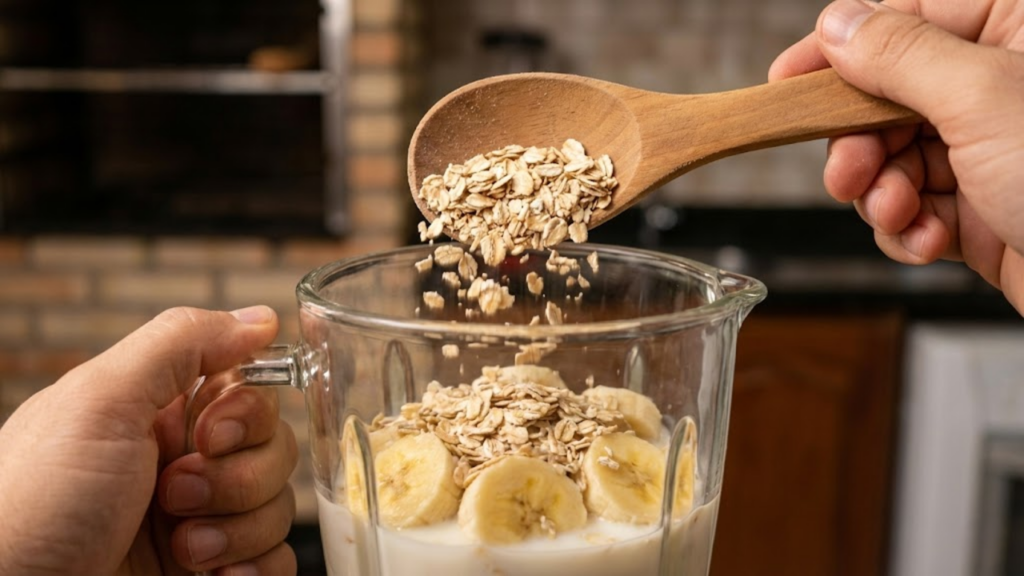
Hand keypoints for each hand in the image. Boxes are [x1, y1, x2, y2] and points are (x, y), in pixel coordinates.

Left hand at [0, 306, 298, 575]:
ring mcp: (199, 522)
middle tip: (174, 494)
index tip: (211, 435)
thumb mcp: (98, 403)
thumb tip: (260, 317)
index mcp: (157, 413)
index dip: (248, 412)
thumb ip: (181, 343)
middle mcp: (182, 464)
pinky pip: (275, 560)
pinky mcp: (212, 571)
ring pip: (277, 505)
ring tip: (181, 548)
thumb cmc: (27, 510)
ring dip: (239, 528)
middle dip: (239, 476)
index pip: (248, 389)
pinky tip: (215, 573)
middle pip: (273, 447)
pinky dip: (257, 566)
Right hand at [770, 0, 1023, 311]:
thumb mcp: (982, 98)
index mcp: (1015, 29)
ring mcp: (989, 150)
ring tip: (899, 214)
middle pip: (885, 98)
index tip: (787, 80)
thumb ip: (900, 55)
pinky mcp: (981, 207)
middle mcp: (999, 85)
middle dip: (859, 145)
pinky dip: (906, 229)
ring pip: (890, 159)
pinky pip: (912, 207)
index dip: (839, 52)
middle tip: (849, 175)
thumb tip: (837, 23)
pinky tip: (926, 240)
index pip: (903, 20)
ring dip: (881, 195)